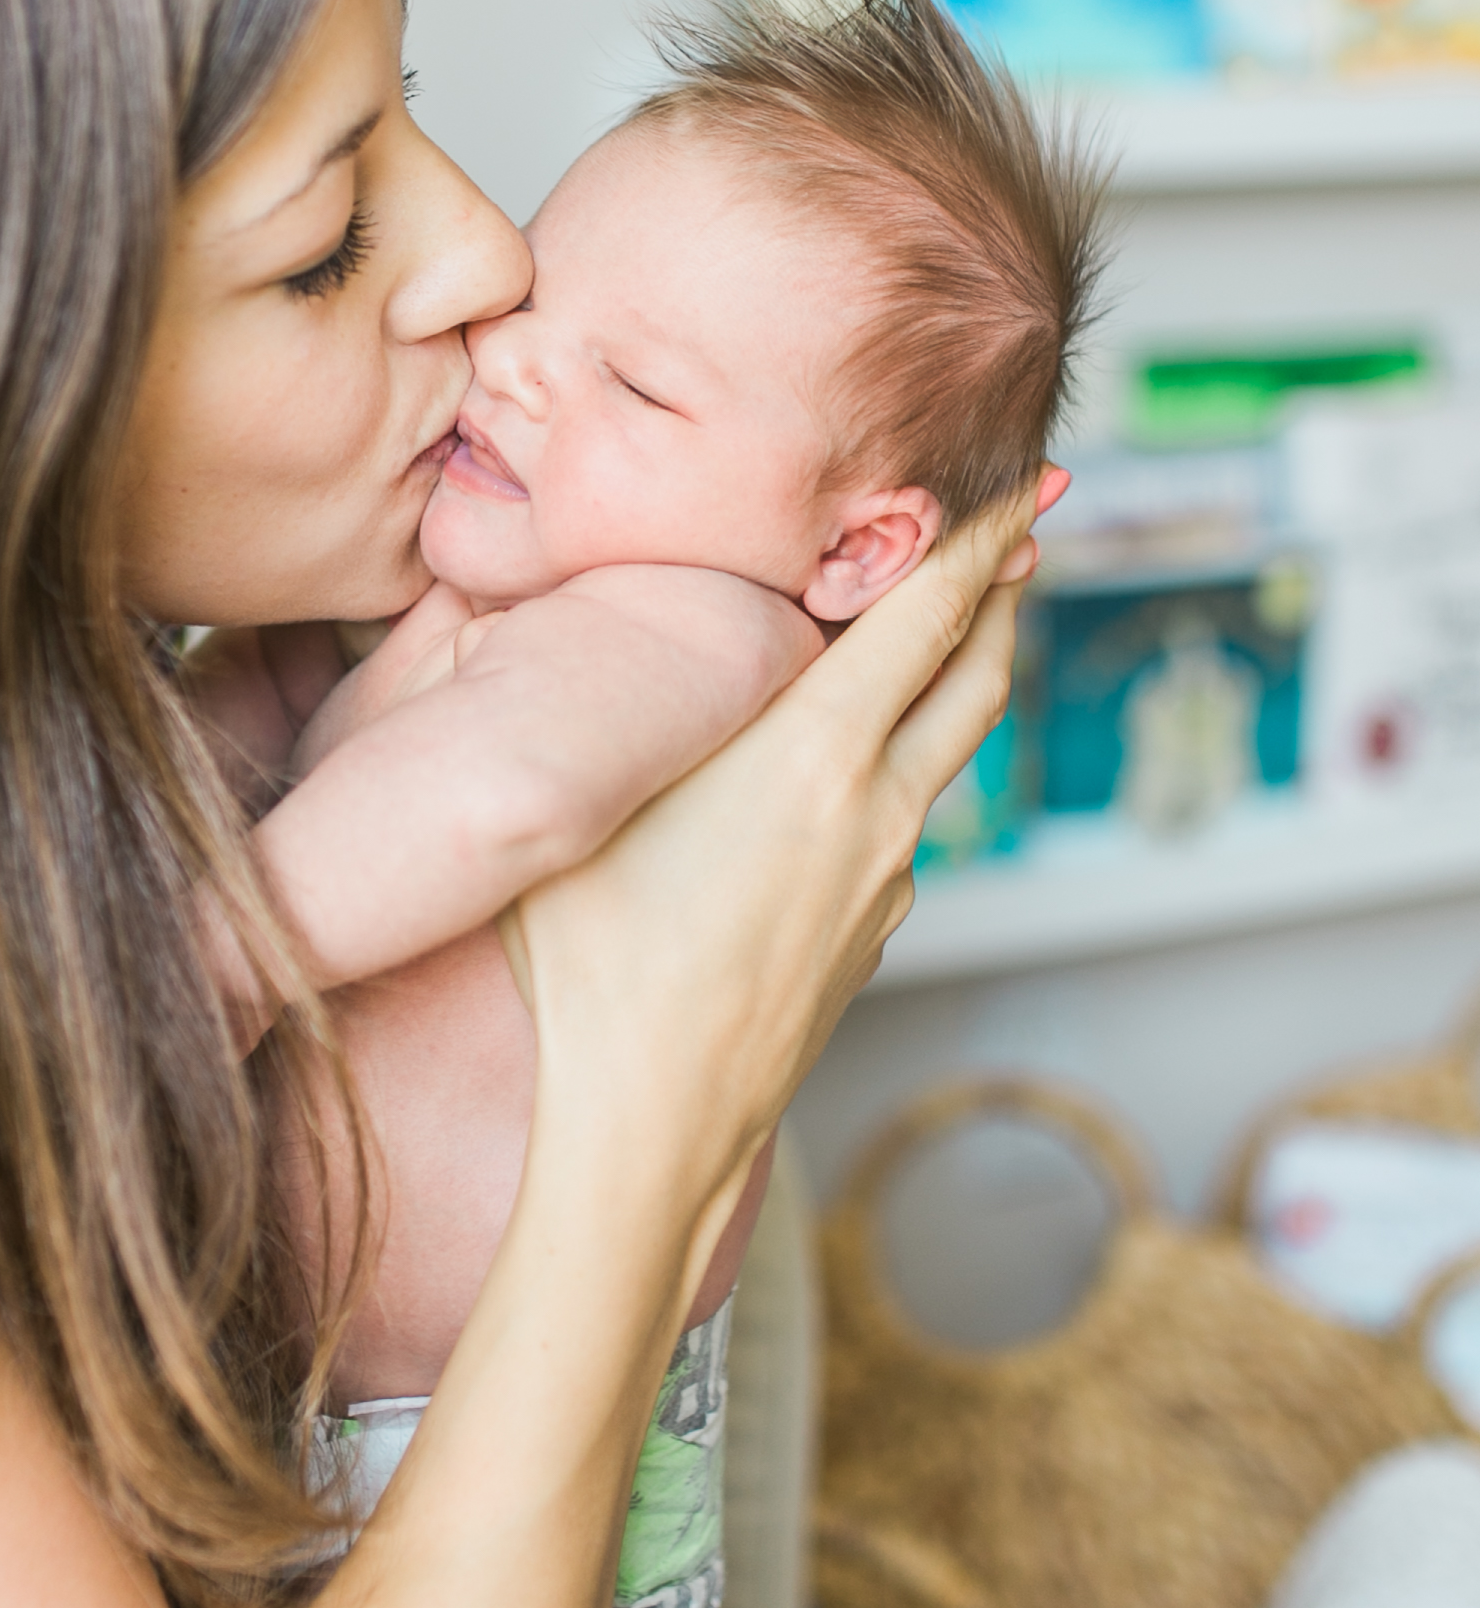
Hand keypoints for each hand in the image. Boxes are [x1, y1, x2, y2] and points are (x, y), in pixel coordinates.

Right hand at [501, 498, 1036, 1289]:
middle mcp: (875, 811)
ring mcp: (884, 883)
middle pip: (973, 676)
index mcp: (815, 756)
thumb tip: (599, 636)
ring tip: (954, 636)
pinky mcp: (868, 939)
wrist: (653, 1126)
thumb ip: (619, 708)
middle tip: (1021, 529)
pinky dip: (896, 772)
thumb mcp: (585, 806)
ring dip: (959, 683)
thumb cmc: (595, 969)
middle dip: (999, 592)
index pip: (923, 615)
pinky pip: (897, 830)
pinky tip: (849, 778)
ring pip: (943, 756)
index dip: (978, 538)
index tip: (1021, 481)